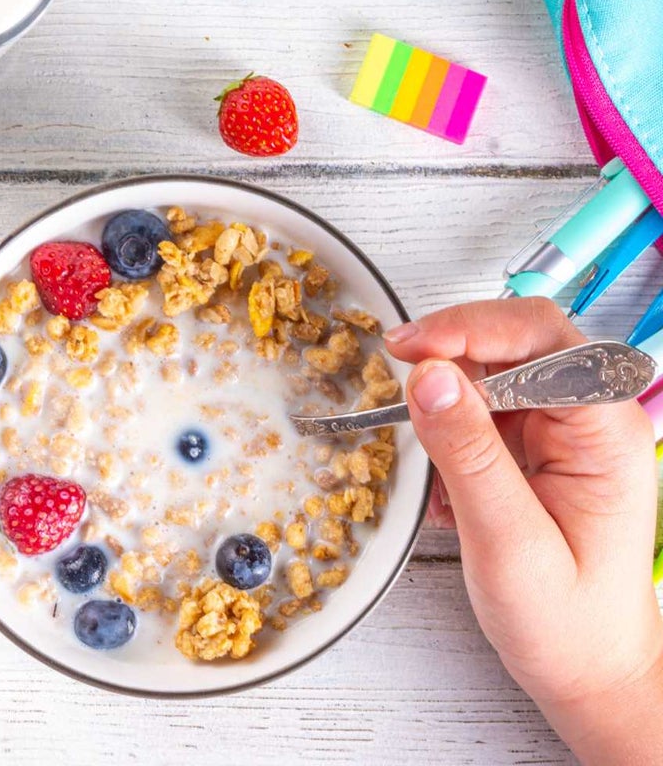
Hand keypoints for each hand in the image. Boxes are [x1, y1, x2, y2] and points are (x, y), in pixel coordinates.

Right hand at [386, 298, 662, 763]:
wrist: (589, 674)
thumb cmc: (567, 626)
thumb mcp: (508, 543)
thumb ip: (468, 454)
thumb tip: (426, 375)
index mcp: (607, 433)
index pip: (542, 338)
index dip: (471, 330)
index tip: (410, 350)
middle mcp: (593, 420)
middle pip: (518, 338)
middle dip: (453, 345)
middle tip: (396, 364)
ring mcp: (566, 430)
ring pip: (496, 364)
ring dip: (448, 385)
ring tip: (418, 434)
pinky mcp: (539, 444)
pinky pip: (485, 400)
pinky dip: (449, 418)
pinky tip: (439, 465)